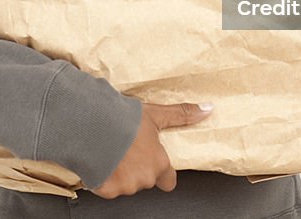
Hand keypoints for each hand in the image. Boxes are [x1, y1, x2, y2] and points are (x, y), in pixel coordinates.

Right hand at [89, 101, 213, 198]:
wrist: (94, 125)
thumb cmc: (123, 120)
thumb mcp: (155, 114)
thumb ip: (181, 115)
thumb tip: (206, 110)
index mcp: (159, 163)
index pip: (168, 180)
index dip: (161, 171)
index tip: (152, 160)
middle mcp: (144, 178)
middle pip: (145, 179)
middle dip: (137, 168)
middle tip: (127, 150)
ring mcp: (125, 186)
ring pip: (126, 184)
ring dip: (120, 172)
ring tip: (112, 152)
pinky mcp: (106, 189)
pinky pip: (107, 187)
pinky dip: (103, 176)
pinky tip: (101, 160)